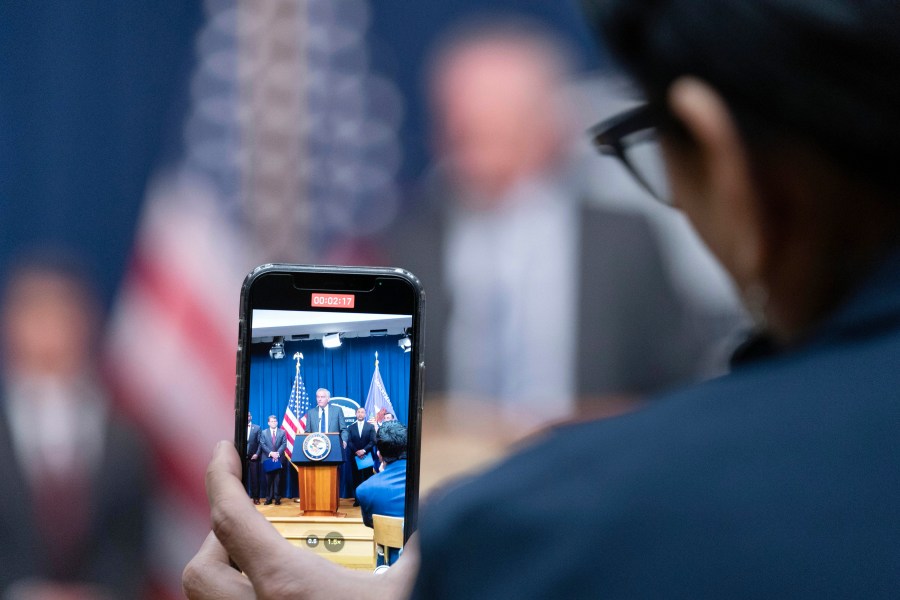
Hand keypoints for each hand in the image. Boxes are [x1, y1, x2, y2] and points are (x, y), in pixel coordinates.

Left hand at [183, 442, 419, 598]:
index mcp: (287, 587)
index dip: (220, 476)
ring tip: (263, 561)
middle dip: (218, 537)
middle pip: (201, 568)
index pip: (230, 519)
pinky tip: (278, 597)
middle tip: (254, 522)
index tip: (224, 450)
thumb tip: (440, 499)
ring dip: (226, 574)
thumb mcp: (410, 586)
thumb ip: (420, 541)